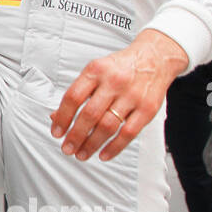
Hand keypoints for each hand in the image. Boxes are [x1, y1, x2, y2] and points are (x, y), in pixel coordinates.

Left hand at [49, 29, 188, 161]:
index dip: (62, 117)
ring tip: (81, 154)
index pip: (73, 97)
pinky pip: (128, 133)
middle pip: (89, 114)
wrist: (154, 57)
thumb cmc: (121, 67)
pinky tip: (103, 154)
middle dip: (75, 136)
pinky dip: (114, 147)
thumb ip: (78, 92)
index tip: (57, 132)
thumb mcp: (96, 71)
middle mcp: (114, 82)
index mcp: (96, 70)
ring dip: (91, 144)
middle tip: (67, 148)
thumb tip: (57, 117)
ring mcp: (132, 95)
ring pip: (108, 126)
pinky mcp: (147, 108)